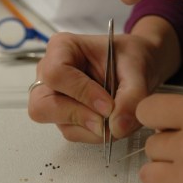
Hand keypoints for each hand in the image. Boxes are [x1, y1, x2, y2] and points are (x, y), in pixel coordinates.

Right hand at [27, 20, 174, 142]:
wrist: (139, 68)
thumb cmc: (132, 58)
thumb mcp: (137, 69)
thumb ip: (132, 95)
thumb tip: (118, 127)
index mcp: (62, 48)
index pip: (56, 74)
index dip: (81, 93)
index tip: (109, 105)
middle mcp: (50, 73)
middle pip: (43, 105)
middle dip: (78, 116)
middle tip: (107, 121)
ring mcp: (54, 97)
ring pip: (59, 123)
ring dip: (92, 129)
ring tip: (119, 118)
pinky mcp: (64, 116)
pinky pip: (73, 133)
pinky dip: (96, 134)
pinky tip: (113, 122)